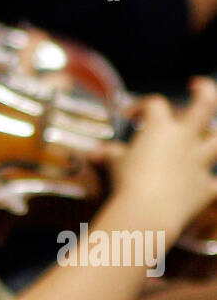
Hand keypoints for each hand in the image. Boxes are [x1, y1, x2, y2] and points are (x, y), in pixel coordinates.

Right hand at [105, 77, 216, 234]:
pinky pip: (215, 184)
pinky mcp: (205, 188)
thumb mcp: (114, 165)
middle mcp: (185, 139)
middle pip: (205, 104)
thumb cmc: (127, 184)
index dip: (142, 105)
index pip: (154, 105)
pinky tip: (206, 186)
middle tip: (197, 86)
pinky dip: (211, 185)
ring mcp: (199, 162)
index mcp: (160, 127)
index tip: (131, 115)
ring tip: (209, 136)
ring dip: (214, 137)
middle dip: (204, 90)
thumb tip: (94, 152)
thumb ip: (109, 154)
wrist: (146, 214)